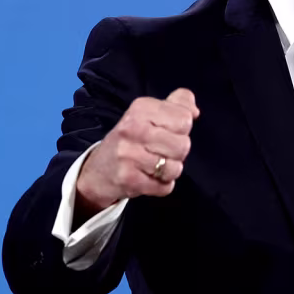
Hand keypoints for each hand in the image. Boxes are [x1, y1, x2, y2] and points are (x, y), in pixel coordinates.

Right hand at [75, 88, 199, 217]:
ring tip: (154, 166)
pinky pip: (164, 187)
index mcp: (142, 108)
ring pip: (175, 168)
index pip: (185, 119)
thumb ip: (178, 106)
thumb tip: (195, 111)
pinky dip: (161, 186)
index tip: (166, 132)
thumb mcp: (150, 114)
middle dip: (177, 153)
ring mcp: (128, 154)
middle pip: (183, 145)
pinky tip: (148, 178)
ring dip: (170, 171)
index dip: (181, 130)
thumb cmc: (132, 140)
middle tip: (160, 152)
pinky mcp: (128, 178)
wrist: (98, 170)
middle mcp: (133, 128)